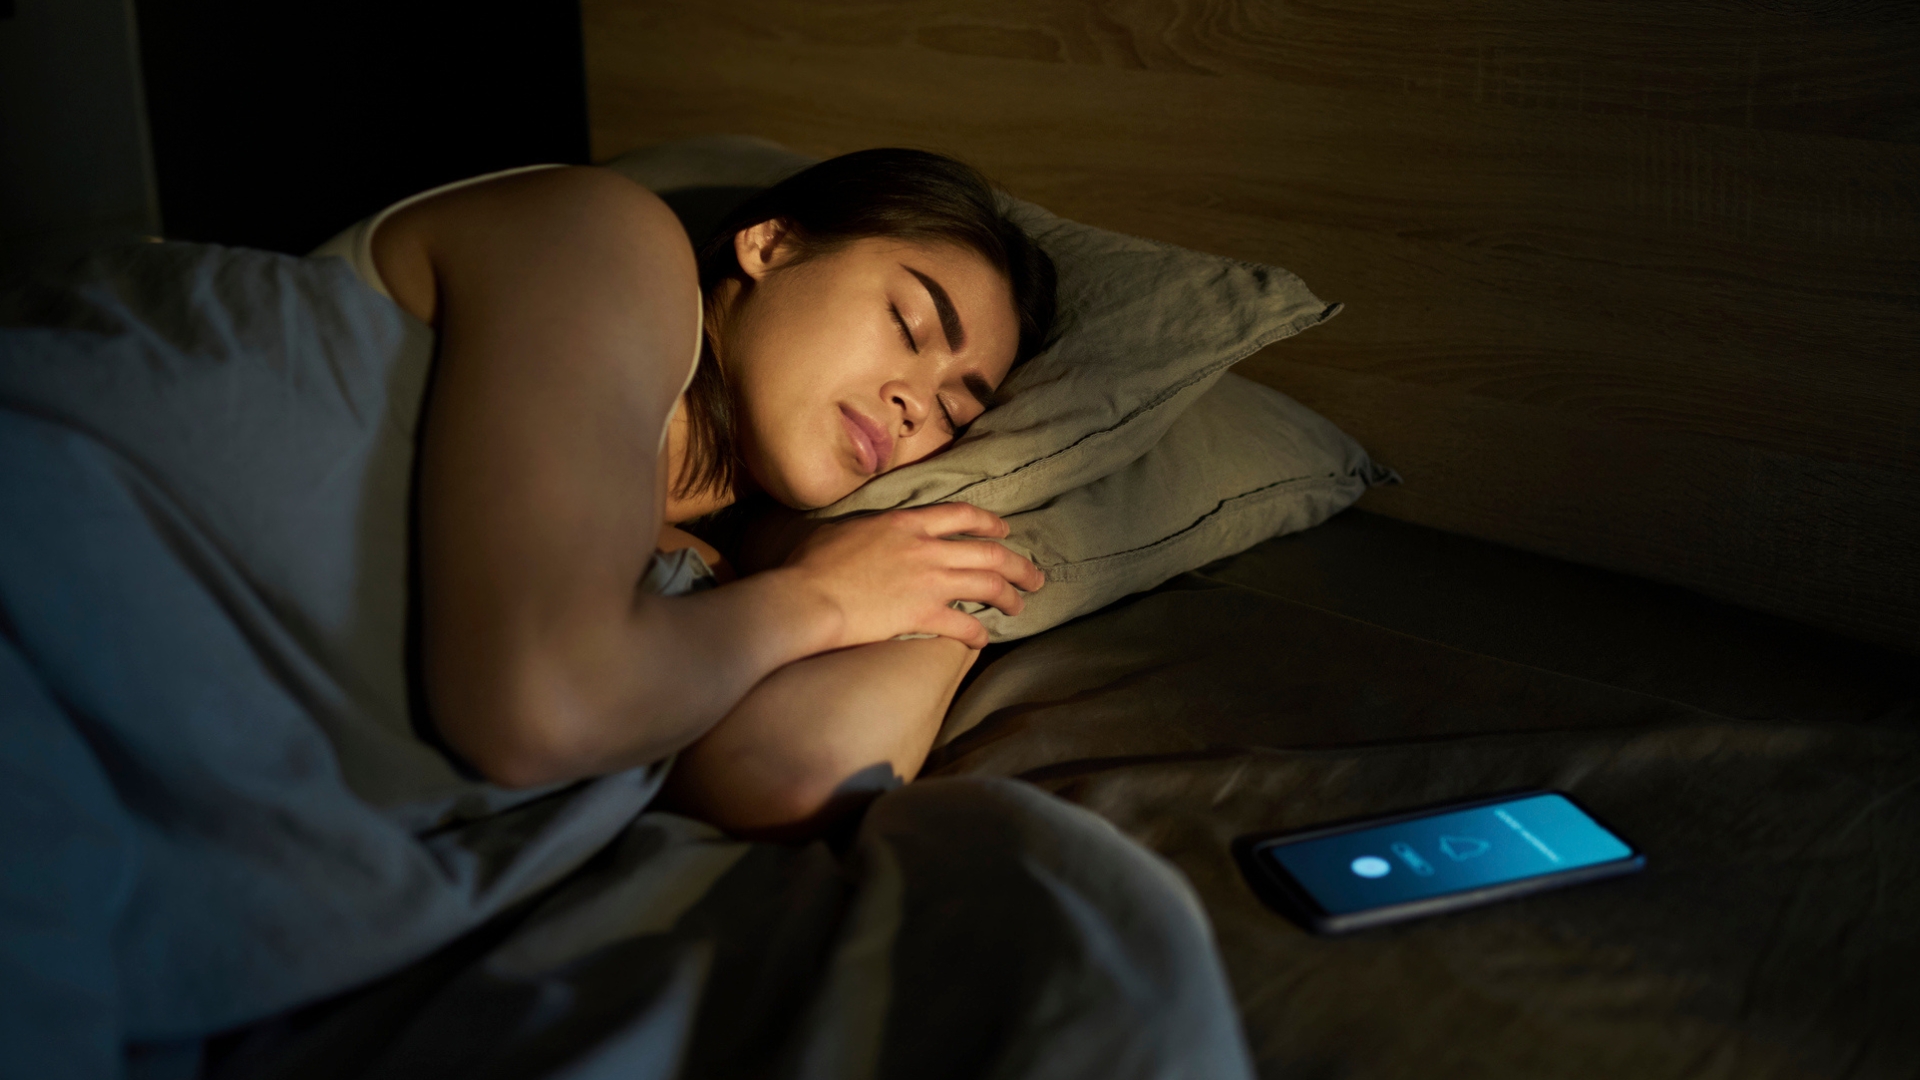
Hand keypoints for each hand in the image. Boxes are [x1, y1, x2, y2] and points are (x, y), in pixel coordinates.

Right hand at [782, 503, 1043, 649]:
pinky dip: (978, 634)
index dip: (989, 522)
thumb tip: (867, 533)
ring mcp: (928, 582)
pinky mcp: (922, 615)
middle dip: (1018, 565)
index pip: (961, 515)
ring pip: (987, 586)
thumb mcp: (842, 529)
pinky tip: (983, 640)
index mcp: (906, 523)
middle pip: (988, 552)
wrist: (807, 597)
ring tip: (1020, 607)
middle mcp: (926, 549)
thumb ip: (868, 528)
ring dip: (1009, 598)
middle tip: (1035, 577)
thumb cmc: (812, 564)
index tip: (1005, 530)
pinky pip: (964, 625)